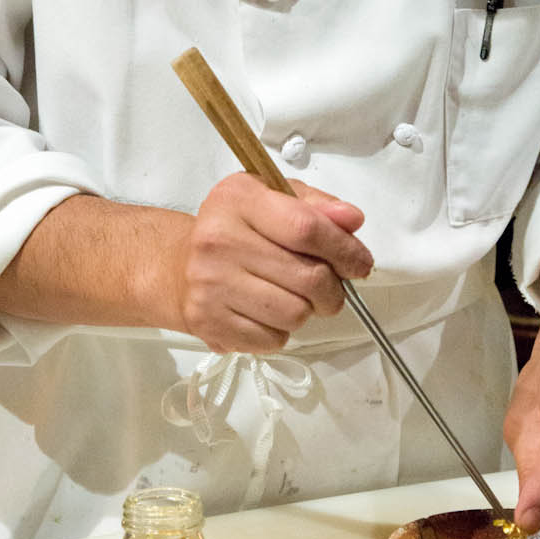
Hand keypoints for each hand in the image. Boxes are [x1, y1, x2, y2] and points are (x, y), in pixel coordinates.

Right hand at [174, 172, 372, 352]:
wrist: (179, 266)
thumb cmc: (237, 229)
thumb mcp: (274, 199)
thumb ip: (317, 206)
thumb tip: (352, 220)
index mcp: (239, 200)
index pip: (307, 228)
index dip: (345, 250)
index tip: (360, 263)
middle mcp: (218, 240)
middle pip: (308, 277)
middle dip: (333, 288)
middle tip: (329, 287)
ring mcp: (210, 284)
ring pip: (295, 314)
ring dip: (306, 310)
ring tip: (292, 296)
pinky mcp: (208, 322)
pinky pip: (273, 339)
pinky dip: (281, 330)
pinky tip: (267, 311)